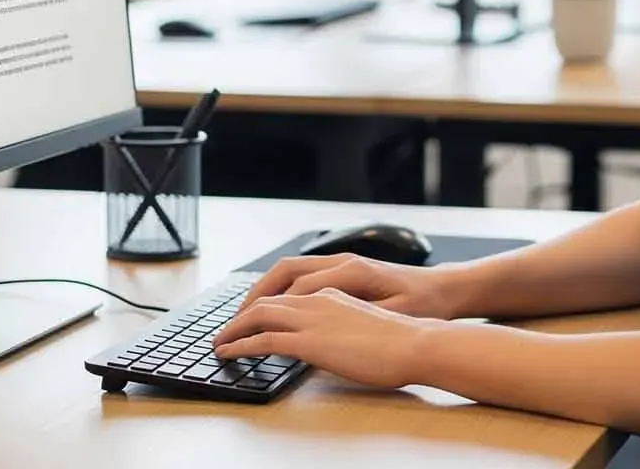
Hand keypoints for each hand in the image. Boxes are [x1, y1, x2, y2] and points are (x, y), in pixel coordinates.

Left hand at [213, 287, 435, 388]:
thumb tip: (327, 338)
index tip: (252, 314)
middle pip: (267, 295)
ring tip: (221, 342)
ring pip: (261, 313)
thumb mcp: (368, 320)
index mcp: (336, 288)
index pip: (290, 287)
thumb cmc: (404, 336)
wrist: (419, 341)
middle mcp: (320, 295)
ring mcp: (314, 316)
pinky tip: (230, 353)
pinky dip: (242, 344)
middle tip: (229, 328)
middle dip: (242, 311)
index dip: (265, 300)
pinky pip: (265, 339)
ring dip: (235, 327)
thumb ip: (343, 323)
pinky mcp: (311, 340)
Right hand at [236, 253, 461, 318]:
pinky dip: (282, 289)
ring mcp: (341, 265)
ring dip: (265, 290)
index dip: (269, 311)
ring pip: (290, 271)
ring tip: (245, 315)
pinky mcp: (344, 273)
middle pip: (285, 272)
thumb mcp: (393, 318)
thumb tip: (317, 333)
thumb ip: (354, 323)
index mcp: (352, 272)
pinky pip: (302, 276)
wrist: (445, 291)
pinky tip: (274, 309)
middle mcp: (342, 263)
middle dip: (256, 296)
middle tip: (234, 322)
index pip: (297, 288)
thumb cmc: (424, 306)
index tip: (246, 331)